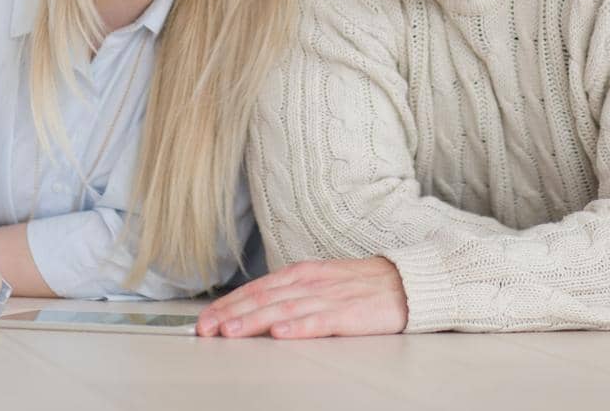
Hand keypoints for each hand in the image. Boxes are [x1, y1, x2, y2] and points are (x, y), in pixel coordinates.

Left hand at [196, 257, 407, 338]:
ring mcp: (328, 297)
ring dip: (253, 322)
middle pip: (262, 298)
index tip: (205, 319)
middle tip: (205, 329)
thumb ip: (290, 294)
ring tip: (230, 333)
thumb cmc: (361, 286)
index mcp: (301, 274)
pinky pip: (319, 322)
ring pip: (283, 310)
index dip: (228, 304)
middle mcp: (309, 283)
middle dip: (230, 314)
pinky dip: (298, 328)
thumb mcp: (319, 282)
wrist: (405, 283)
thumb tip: (257, 310)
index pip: (256, 289)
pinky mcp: (349, 314)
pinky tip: (280, 335)